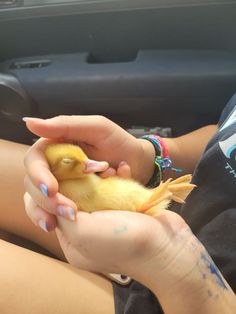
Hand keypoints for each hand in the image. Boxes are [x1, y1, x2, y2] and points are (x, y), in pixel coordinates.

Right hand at [23, 115, 154, 230]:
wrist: (138, 164)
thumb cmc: (119, 142)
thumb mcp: (97, 128)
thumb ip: (65, 125)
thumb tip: (29, 123)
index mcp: (55, 147)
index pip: (35, 161)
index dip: (38, 175)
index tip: (51, 189)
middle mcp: (53, 166)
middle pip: (33, 184)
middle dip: (46, 199)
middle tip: (68, 211)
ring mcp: (61, 184)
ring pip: (37, 200)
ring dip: (47, 212)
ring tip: (64, 222)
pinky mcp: (69, 199)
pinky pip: (52, 211)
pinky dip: (53, 218)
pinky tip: (57, 226)